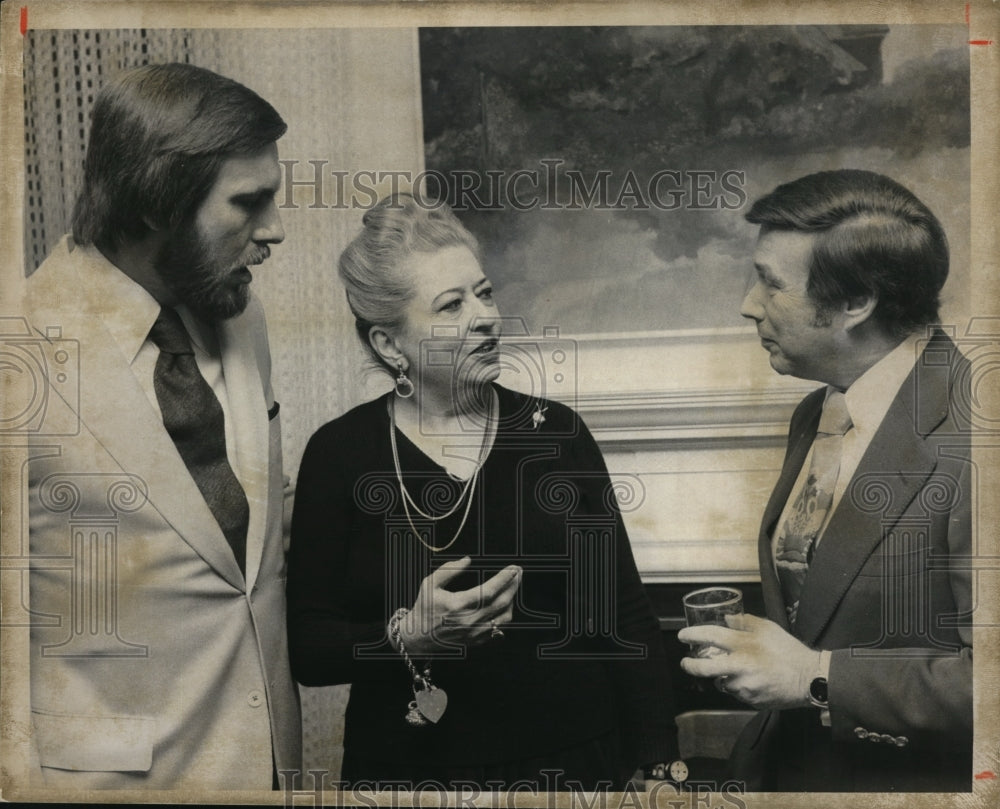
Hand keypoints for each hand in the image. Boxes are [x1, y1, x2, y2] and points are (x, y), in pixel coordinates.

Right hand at [399, 556, 521, 655]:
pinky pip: (499, 628)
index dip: (504, 578)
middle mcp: (469, 621)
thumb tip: (467, 560)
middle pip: (502, 602)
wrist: (418, 636)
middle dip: (514, 585)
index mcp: (458, 605)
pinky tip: (505, 603)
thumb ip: (449, 569)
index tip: (513, 568)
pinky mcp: (477, 640)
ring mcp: (475, 633)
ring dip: (512, 599)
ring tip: (512, 586)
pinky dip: (505, 614)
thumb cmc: (425, 608)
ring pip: (504, 616)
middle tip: (519, 572)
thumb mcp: (430, 584)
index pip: (490, 590)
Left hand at [678, 614, 819, 709]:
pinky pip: (735, 692)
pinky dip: (737, 685)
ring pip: (721, 681)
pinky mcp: (750, 700)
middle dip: (690, 665)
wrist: (809, 679)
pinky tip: (749, 679)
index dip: (693, 635)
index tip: (683, 636)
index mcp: (744, 645)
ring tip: (732, 670)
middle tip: (686, 662)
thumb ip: (744, 621)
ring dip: (721, 676)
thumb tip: (726, 618)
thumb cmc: (788, 651)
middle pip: (705, 668)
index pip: (710, 636)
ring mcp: (744, 686)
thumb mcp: (768, 628)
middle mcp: (740, 666)